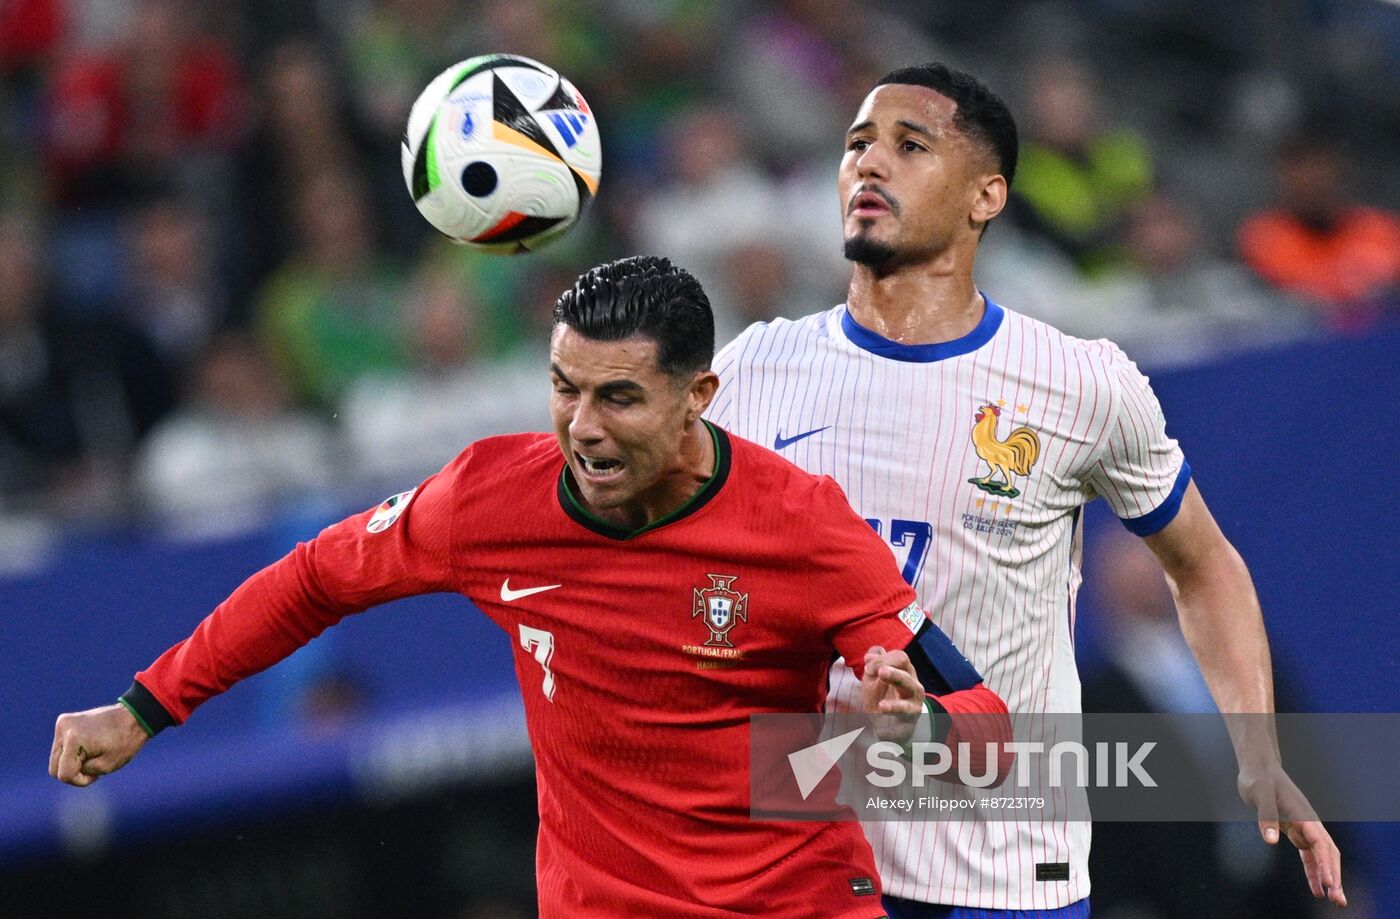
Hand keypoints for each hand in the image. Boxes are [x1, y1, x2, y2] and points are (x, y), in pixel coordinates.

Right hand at [50, 704, 148, 786]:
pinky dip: (72, 752)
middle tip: (95, 766)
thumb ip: (82, 773)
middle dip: (73, 772)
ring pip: (56, 759)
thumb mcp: (106, 766)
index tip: (96, 773)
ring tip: (93, 755)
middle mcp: (64, 728)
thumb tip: (64, 770)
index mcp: (74, 739)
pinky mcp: (64, 721)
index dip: (79, 780)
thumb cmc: (125, 741)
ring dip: (71, 762)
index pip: (64, 774)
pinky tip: (89, 747)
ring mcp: (63, 723)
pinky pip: (60, 747)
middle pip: (55, 768)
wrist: (135, 715)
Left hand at [859, 646, 925, 744]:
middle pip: (907, 677)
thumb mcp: (874, 677)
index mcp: (905, 671)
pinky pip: (901, 725)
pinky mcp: (909, 723)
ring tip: (881, 707)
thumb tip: (870, 655)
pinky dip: (890, 730)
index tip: (868, 669)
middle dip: (895, 675)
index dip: (883, 660)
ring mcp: (914, 705)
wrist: (891, 723)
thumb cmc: (883, 694)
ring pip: (908, 702)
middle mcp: (913, 686)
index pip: (899, 658)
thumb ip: (873, 664)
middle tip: (881, 673)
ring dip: (895, 705)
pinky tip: (880, 731)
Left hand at [1239, 765, 1345, 906]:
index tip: (1329, 883)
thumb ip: (1266, 816)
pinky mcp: (1295, 830)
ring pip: (1321, 856)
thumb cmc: (1258, 778)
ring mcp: (1304, 827)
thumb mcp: (1259, 793)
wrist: (1259, 767)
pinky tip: (1315, 888)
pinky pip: (1308, 855)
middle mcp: (1308, 822)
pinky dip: (1312, 871)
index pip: (1319, 843)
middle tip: (1339, 900)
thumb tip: (1270, 841)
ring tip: (1334, 899)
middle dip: (1335, 876)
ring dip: (1328, 877)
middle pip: (1328, 853)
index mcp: (1303, 814)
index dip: (1325, 864)